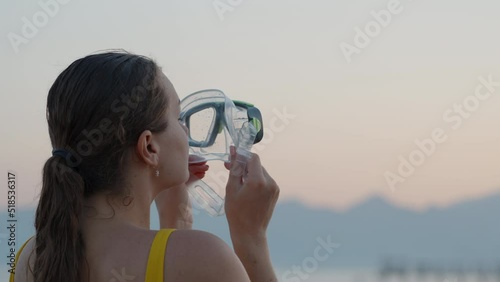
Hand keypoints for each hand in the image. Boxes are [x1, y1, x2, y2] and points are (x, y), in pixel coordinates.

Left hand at [155, 155, 208, 228]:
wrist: (178, 225)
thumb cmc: (174, 206)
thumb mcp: (176, 185)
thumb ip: (179, 172)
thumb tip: (184, 158)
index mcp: (159, 177)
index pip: (173, 162)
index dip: (186, 159)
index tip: (198, 159)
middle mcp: (163, 180)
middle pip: (179, 166)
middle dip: (193, 163)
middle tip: (204, 162)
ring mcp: (171, 186)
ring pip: (185, 172)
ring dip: (196, 168)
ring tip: (206, 168)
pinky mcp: (179, 193)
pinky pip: (187, 179)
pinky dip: (195, 176)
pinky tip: (203, 175)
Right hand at [224, 146, 279, 281]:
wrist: (250, 232)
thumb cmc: (237, 213)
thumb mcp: (231, 189)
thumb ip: (234, 169)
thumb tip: (234, 152)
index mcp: (258, 181)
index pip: (253, 158)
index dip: (242, 155)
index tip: (232, 157)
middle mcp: (270, 182)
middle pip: (256, 165)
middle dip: (244, 164)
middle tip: (229, 168)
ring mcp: (274, 188)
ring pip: (260, 172)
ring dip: (249, 172)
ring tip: (237, 180)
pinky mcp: (275, 193)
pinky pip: (265, 180)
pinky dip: (255, 180)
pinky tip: (246, 188)